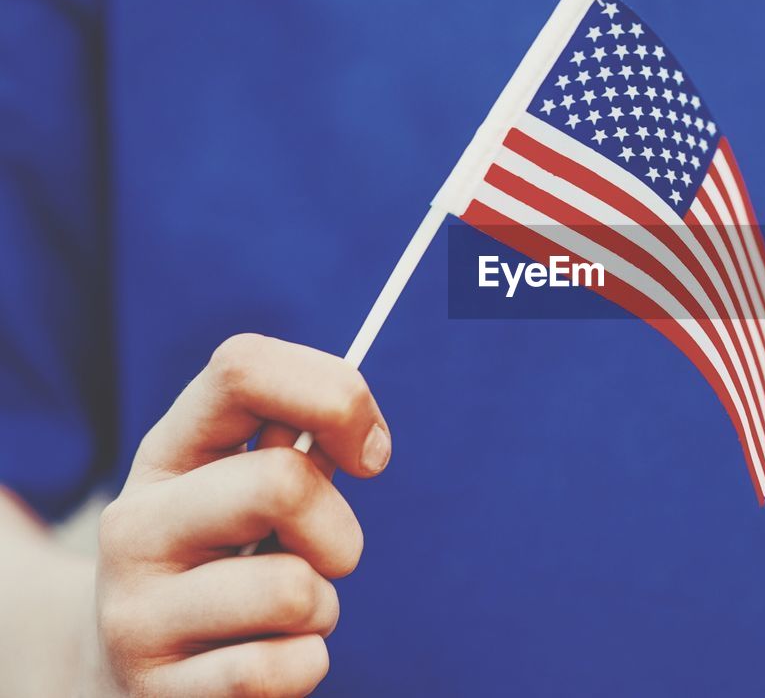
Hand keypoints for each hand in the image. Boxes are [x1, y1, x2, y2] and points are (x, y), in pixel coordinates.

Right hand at [92, 334, 391, 696]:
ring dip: (321, 608)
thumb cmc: (224, 568)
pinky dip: (304, 666)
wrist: (125, 680)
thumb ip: (297, 448)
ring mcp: (136, 611)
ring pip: (295, 589)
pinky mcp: (156, 691)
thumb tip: (355, 429)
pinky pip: (289, 667)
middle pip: (283, 481)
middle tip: (324, 560)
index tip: (370, 454)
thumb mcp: (246, 495)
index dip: (336, 395)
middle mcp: (136, 523)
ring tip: (277, 617)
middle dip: (340, 530)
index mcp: (168, 454)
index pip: (243, 367)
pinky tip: (257, 660)